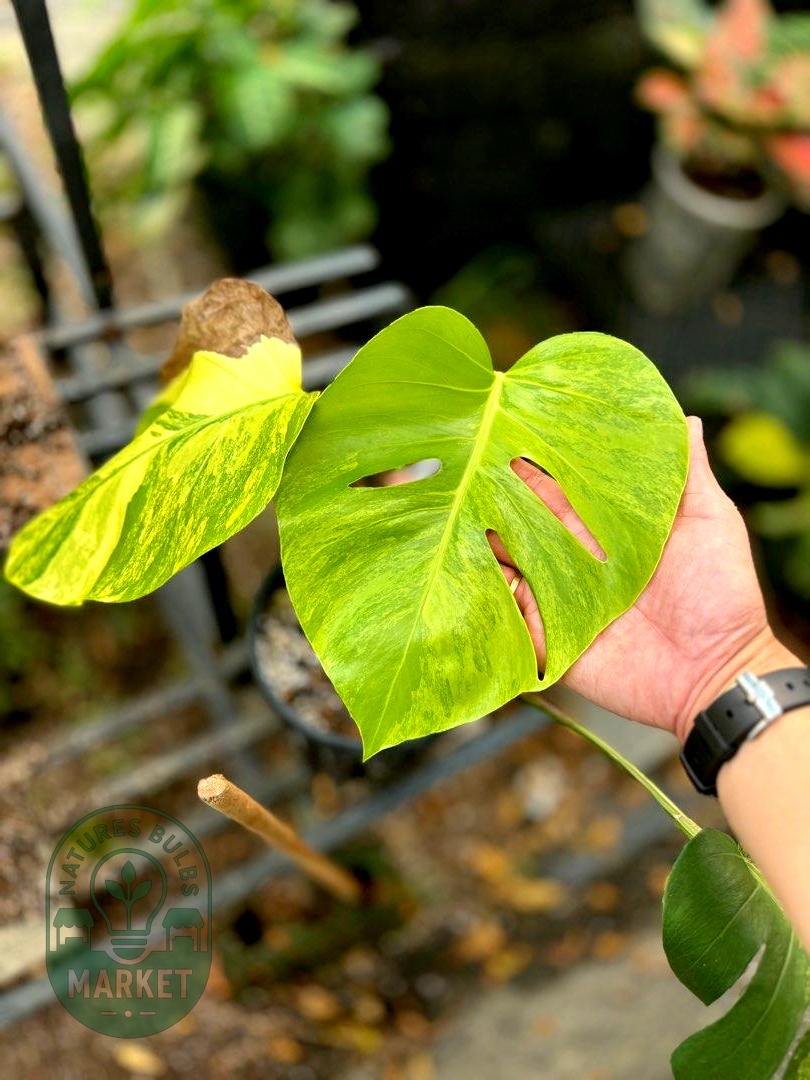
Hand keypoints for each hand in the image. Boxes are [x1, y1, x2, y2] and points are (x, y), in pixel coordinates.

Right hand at [492, 416, 797, 741]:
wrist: (715, 675)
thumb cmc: (722, 597)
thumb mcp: (711, 524)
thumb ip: (690, 474)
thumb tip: (684, 419)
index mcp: (610, 528)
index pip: (562, 487)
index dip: (537, 462)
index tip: (508, 431)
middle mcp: (577, 559)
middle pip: (525, 521)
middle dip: (495, 496)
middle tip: (464, 469)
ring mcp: (560, 598)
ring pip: (509, 563)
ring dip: (483, 541)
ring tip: (454, 516)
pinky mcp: (549, 637)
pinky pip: (508, 615)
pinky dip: (485, 595)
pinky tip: (463, 572)